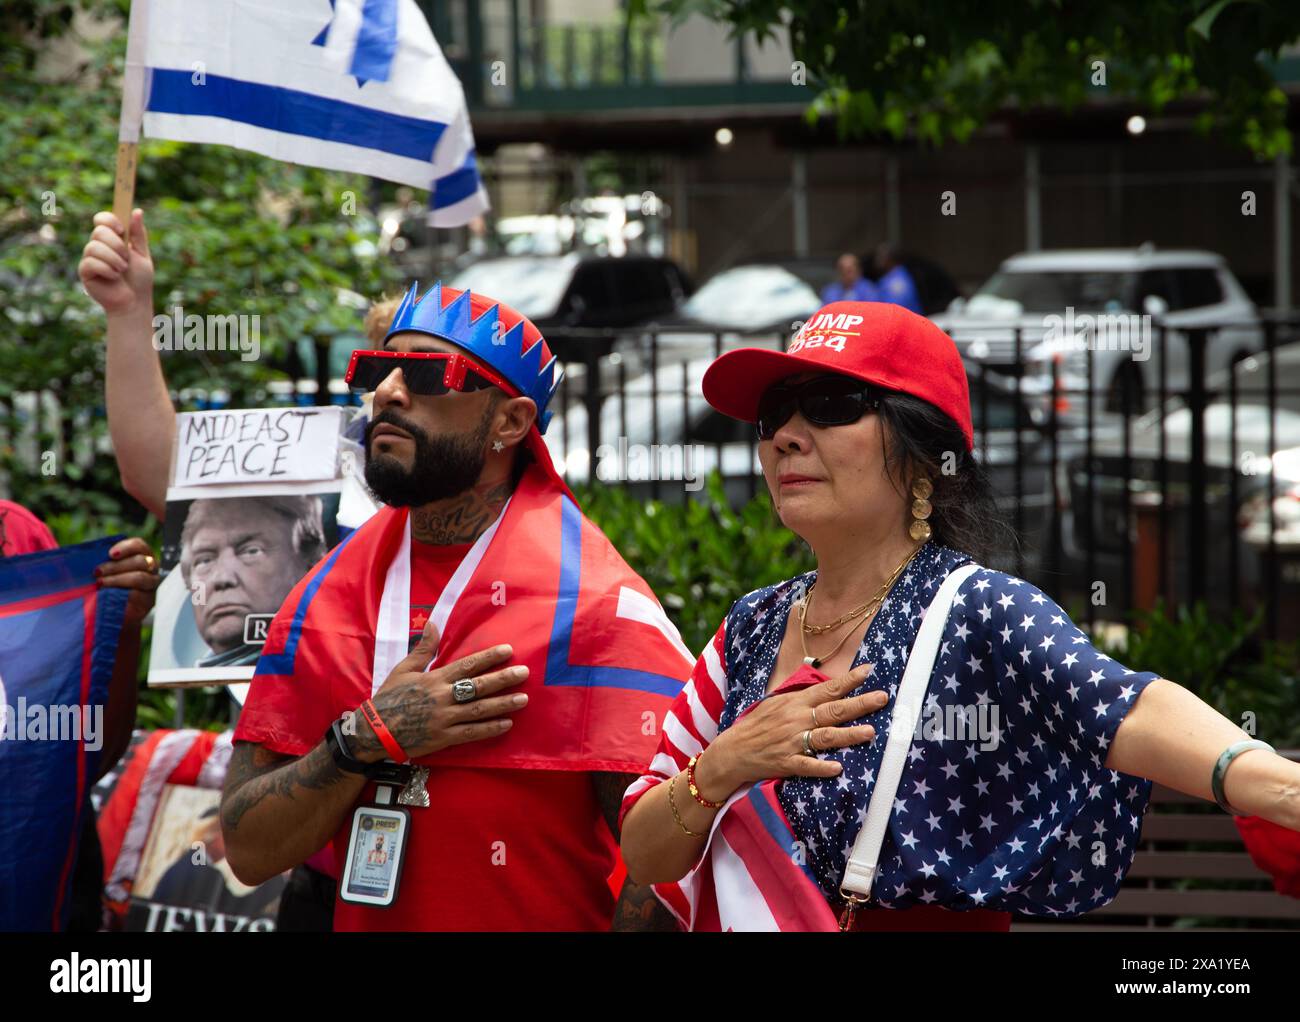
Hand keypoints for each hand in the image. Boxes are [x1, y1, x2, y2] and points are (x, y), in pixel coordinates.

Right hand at [78, 209, 154, 315]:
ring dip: (114, 260)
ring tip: (122, 271)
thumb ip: (138, 234)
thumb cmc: (139, 280)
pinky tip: (114, 278)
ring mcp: (89, 258)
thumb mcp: (142, 254)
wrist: (134, 302)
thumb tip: (137, 211)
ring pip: (94, 247)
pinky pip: (91, 262)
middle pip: (98, 232)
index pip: (101, 219)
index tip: (121, 230)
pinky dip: (107, 270)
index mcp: (112, 239)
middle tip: (126, 259)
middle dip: (116, 245)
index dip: (109, 220)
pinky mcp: (85, 271)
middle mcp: (98, 245)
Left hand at [95, 536, 160, 625]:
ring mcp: (151, 585)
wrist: (111, 614)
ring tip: (100, 583)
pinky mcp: (148, 601)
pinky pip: (138, 595)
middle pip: (140, 561)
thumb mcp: (104, 571)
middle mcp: (151, 569)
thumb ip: (102, 561)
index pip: (139, 546)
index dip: (126, 547)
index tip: (110, 554)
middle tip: (97, 571)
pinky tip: (109, 595)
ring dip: (117, 579)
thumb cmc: (106, 587)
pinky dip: (122, 594)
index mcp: (141, 556)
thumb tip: (86, 554)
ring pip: (140, 577)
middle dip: (116, 566)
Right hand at [352, 618, 529, 760]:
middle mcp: (443, 697)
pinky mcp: (444, 738)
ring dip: (503, 704)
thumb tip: (432, 623)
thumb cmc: (389, 698)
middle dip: (504, 679)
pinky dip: (490, 728)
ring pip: (480, 710)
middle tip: (524, 672)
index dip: (489, 657)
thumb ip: (423, 648)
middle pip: (479, 686)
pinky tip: (507, 724)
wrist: (374, 731)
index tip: (508, 650)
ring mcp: (445, 718)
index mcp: (434, 679)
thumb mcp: (404, 669)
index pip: (468, 665)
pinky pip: (472, 733)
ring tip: (523, 698)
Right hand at [694, 663, 884, 799]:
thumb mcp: (777, 704)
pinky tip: (838, 768)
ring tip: (870, 732)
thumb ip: (802, 699)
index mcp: (795, 702)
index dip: (849, 680)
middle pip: (833, 710)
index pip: (827, 688)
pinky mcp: (786, 763)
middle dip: (860, 704)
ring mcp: (791, 741)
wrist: (731, 751)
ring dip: (848, 735)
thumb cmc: (757, 726)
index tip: (869, 671)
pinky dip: (822, 767)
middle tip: (883, 698)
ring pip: (825, 737)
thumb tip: (828, 689)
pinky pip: (807, 765)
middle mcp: (796, 719)